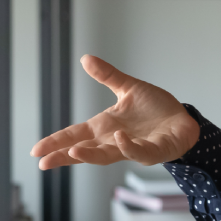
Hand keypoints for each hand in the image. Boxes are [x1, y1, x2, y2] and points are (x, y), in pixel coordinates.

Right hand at [30, 55, 199, 169]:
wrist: (183, 120)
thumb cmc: (156, 110)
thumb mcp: (128, 88)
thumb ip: (107, 76)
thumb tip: (85, 58)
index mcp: (105, 127)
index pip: (75, 135)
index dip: (56, 142)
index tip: (37, 151)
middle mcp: (114, 140)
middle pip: (84, 150)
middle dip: (64, 156)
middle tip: (44, 162)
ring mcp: (133, 148)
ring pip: (107, 155)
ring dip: (90, 155)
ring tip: (72, 153)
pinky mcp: (153, 151)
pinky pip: (139, 152)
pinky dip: (128, 146)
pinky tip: (118, 138)